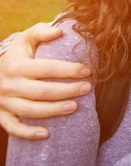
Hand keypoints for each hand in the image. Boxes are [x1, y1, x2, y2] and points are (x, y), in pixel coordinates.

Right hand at [0, 23, 92, 138]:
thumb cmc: (17, 55)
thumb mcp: (25, 40)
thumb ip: (41, 32)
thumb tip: (60, 31)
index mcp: (16, 66)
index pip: (46, 68)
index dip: (68, 70)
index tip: (88, 70)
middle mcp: (9, 85)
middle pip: (41, 91)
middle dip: (66, 90)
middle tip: (87, 88)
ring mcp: (4, 102)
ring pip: (30, 110)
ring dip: (53, 111)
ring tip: (74, 107)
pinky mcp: (2, 116)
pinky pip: (14, 128)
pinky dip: (28, 133)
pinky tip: (46, 134)